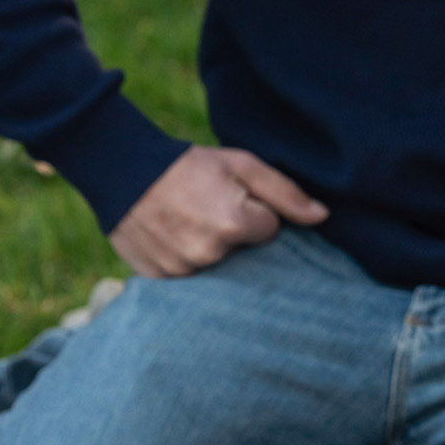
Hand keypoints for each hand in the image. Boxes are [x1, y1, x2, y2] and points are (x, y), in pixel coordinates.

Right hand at [108, 145, 326, 277]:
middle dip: (235, 235)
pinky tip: (172, 239)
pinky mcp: (159, 279)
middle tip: (208, 210)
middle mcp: (209, 253)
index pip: (270, 230)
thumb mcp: (243, 165)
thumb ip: (285, 193)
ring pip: (216, 268)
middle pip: (244, 254)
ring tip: (188, 223)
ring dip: (210, 250)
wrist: (121, 169)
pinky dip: (185, 262)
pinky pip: (187, 278)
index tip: (233, 198)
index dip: (255, 213)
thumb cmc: (189, 165)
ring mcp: (181, 270)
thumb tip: (322, 217)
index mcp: (235, 224)